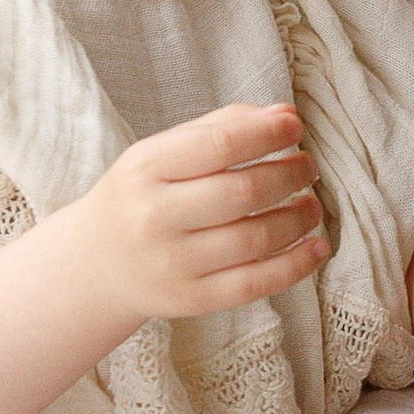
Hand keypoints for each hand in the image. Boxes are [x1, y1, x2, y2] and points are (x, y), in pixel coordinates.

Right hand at [78, 102, 325, 322]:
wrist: (95, 263)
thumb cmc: (142, 195)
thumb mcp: (162, 151)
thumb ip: (222, 127)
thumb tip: (285, 114)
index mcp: (146, 168)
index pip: (220, 145)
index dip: (268, 134)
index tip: (295, 128)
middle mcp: (155, 216)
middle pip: (243, 193)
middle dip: (290, 174)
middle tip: (308, 167)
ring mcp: (172, 263)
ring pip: (255, 239)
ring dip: (299, 218)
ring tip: (311, 205)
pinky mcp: (191, 299)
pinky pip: (255, 284)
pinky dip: (296, 265)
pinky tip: (318, 247)